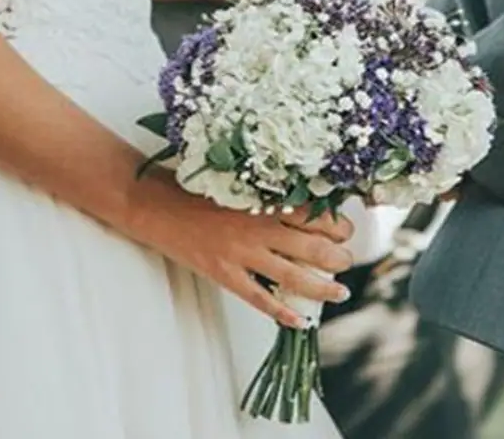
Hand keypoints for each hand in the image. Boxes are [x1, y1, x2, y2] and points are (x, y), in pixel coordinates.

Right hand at [124, 169, 355, 327]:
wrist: (155, 203)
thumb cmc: (195, 188)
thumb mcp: (238, 182)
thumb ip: (269, 194)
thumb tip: (304, 206)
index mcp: (264, 199)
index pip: (315, 214)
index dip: (338, 225)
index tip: (346, 230)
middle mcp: (259, 227)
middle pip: (314, 247)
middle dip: (339, 257)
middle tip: (348, 261)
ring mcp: (242, 254)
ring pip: (295, 276)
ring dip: (324, 287)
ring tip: (341, 292)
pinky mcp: (224, 274)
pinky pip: (261, 298)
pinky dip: (283, 312)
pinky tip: (300, 321)